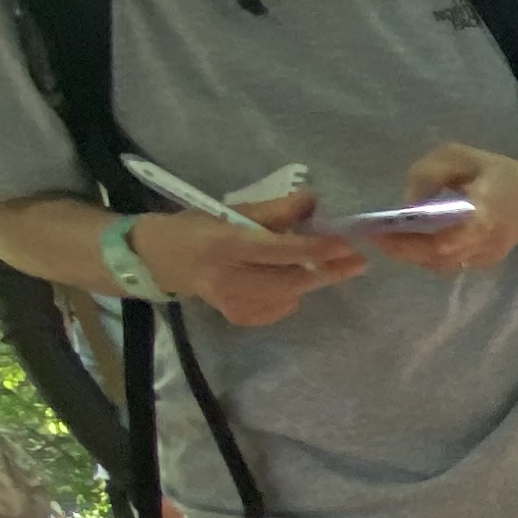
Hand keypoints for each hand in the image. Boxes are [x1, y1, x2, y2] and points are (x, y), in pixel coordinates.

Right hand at [137, 193, 362, 329]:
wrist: (161, 259)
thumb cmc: (199, 227)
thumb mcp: (233, 210)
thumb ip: (275, 210)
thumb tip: (314, 201)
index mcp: (226, 245)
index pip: (280, 250)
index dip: (316, 248)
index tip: (346, 243)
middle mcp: (228, 279)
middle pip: (290, 280)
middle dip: (327, 270)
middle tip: (356, 261)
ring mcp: (232, 303)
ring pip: (289, 296)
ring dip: (310, 279)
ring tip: (321, 264)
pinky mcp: (237, 317)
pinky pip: (278, 308)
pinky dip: (290, 294)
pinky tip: (285, 280)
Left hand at [361, 143, 517, 273]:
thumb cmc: (500, 174)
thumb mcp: (464, 157)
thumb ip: (431, 173)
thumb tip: (407, 202)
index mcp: (484, 214)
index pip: (447, 239)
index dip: (410, 239)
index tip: (381, 229)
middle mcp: (484, 242)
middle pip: (436, 257)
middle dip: (401, 249)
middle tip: (373, 236)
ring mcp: (484, 257)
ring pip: (439, 264)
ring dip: (411, 254)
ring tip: (386, 238)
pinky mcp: (483, 263)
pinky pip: (447, 263)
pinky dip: (425, 254)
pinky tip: (410, 241)